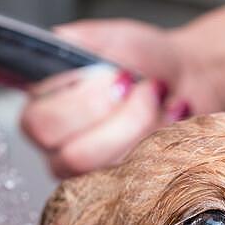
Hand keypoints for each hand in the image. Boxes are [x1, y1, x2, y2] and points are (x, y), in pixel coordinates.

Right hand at [20, 19, 216, 178]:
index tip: (120, 77)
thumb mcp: (104, 38)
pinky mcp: (122, 186)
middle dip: (121, 118)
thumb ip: (72, 42)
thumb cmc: (141, 58)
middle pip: (72, 156)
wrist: (184, 76)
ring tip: (159, 97)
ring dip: (143, 128)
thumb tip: (54, 49)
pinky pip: (137, 177)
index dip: (83, 103)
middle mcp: (57, 148)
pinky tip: (170, 116)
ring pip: (109, 169)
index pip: (39, 124)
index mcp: (41, 108)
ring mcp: (89, 173)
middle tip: (143, 87)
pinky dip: (161, 140)